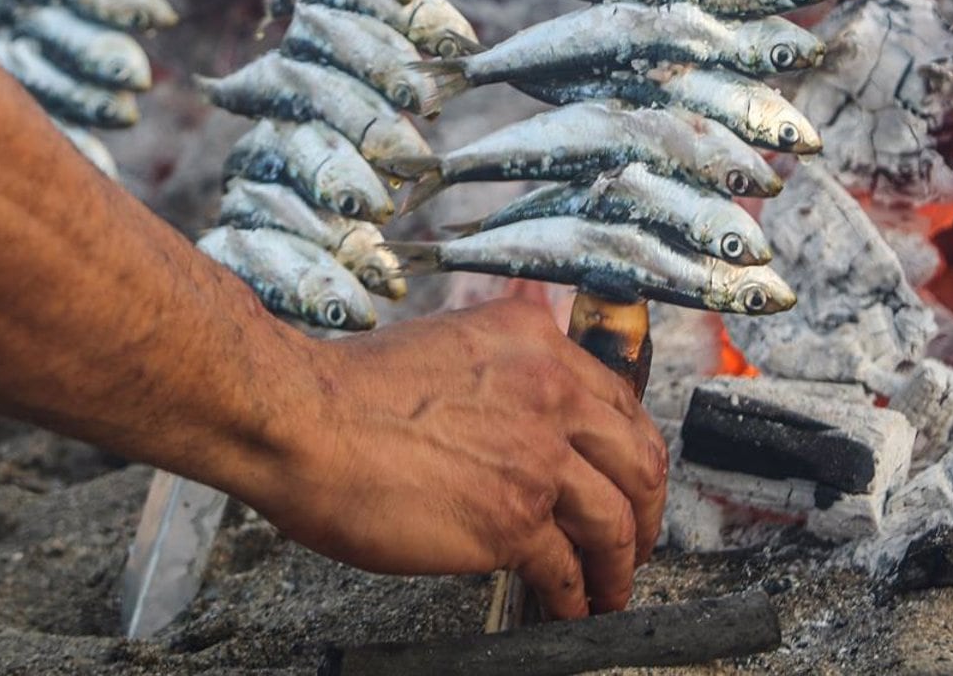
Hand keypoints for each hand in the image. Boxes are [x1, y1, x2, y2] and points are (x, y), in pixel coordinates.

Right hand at [246, 297, 667, 617]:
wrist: (304, 421)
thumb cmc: (350, 390)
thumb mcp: (449, 342)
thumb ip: (501, 367)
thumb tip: (523, 398)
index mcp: (535, 341)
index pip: (619, 401)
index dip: (630, 451)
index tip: (627, 479)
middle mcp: (551, 391)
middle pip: (639, 461)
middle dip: (648, 512)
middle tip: (639, 541)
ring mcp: (538, 457)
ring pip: (615, 522)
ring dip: (620, 566)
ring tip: (611, 590)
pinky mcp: (513, 519)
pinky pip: (567, 570)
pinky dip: (575, 599)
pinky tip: (568, 609)